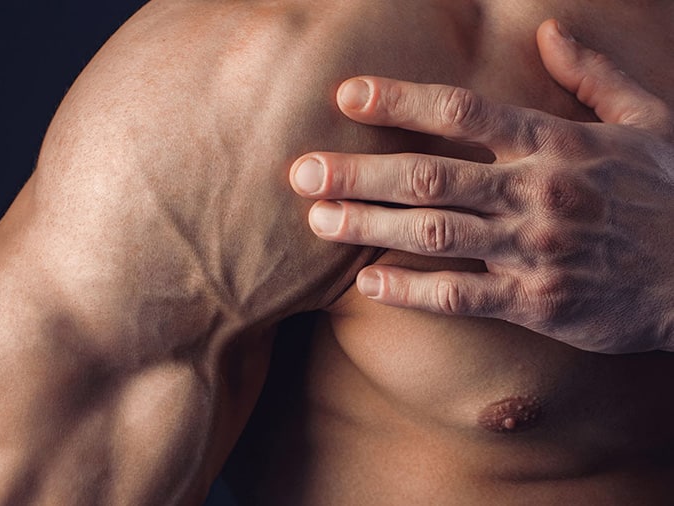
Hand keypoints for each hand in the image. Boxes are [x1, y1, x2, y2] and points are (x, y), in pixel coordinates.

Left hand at [290, 19, 673, 352]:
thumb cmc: (671, 195)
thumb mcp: (650, 121)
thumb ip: (595, 76)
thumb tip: (551, 30)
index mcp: (555, 143)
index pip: (462, 111)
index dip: (399, 100)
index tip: (346, 97)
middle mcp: (535, 191)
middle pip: (429, 175)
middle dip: (359, 172)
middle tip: (301, 173)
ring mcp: (533, 247)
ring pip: (434, 233)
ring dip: (369, 227)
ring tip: (318, 220)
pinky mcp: (536, 301)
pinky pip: (460, 296)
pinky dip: (411, 291)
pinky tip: (368, 285)